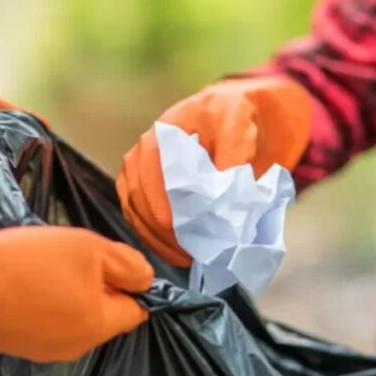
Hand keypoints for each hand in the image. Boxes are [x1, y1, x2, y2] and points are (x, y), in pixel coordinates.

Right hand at [0, 215, 153, 362]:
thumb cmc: (26, 265)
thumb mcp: (89, 250)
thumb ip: (127, 265)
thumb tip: (146, 281)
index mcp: (99, 327)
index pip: (137, 310)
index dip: (131, 281)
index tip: (111, 257)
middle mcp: (75, 347)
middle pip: (103, 313)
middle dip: (96, 284)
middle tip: (73, 253)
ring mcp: (42, 349)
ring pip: (72, 315)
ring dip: (66, 290)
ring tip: (42, 262)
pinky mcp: (14, 343)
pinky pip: (42, 319)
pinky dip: (39, 299)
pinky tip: (20, 277)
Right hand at [116, 76, 310, 265]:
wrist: (227, 117)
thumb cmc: (232, 119)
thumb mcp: (239, 128)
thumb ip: (232, 157)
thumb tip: (221, 196)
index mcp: (161, 135)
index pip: (155, 179)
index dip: (169, 211)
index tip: (190, 236)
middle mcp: (140, 154)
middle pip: (142, 201)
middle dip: (166, 232)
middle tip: (193, 254)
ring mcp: (136, 173)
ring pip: (136, 214)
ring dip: (158, 241)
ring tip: (187, 258)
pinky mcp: (138, 190)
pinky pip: (137, 219)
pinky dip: (154, 240)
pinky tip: (176, 253)